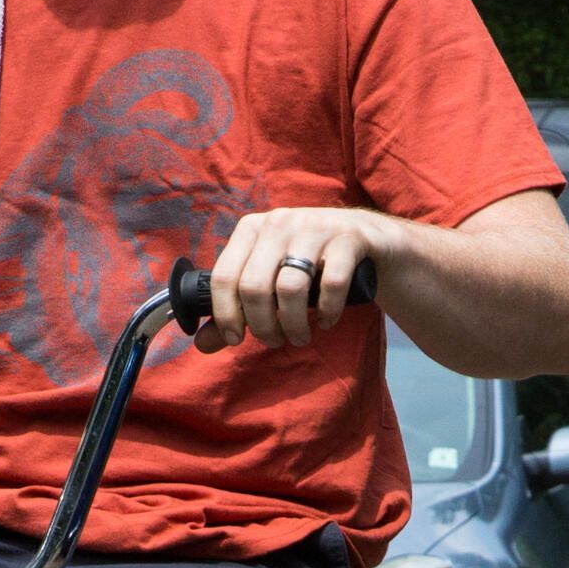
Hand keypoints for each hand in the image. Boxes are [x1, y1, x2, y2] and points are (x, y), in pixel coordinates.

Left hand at [197, 209, 387, 352]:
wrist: (366, 238)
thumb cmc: (309, 263)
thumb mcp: (270, 279)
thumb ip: (236, 310)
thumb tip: (202, 344)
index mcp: (251, 229)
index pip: (224, 276)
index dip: (225, 315)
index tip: (236, 339)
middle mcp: (278, 222)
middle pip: (254, 286)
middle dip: (262, 326)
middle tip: (275, 340)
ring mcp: (314, 227)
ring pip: (290, 288)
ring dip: (294, 324)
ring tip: (300, 336)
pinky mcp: (347, 238)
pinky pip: (331, 283)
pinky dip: (327, 311)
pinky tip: (327, 320)